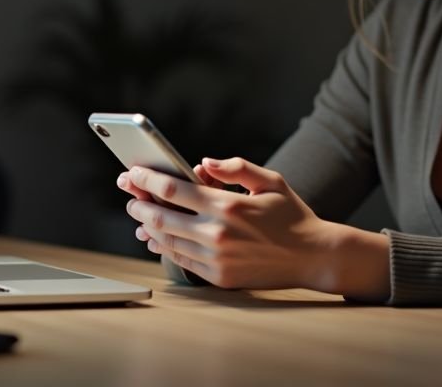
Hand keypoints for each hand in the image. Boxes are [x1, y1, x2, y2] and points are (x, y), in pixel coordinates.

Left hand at [117, 157, 377, 293]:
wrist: (312, 257)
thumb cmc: (291, 215)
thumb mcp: (270, 180)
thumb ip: (235, 167)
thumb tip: (202, 164)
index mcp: (228, 205)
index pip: (172, 190)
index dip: (146, 180)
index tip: (132, 172)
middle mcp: (217, 233)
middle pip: (160, 217)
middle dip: (138, 203)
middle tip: (129, 194)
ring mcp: (216, 259)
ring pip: (166, 241)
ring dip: (147, 226)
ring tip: (139, 215)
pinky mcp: (219, 277)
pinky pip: (180, 261)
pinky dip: (163, 248)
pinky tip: (157, 239)